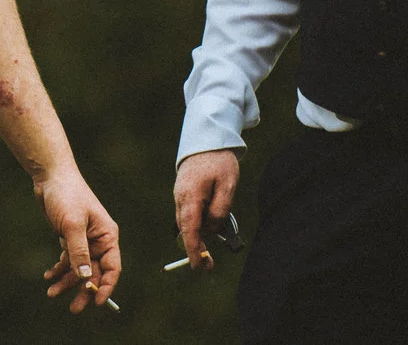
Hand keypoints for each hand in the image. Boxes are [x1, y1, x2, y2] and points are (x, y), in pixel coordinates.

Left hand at [34, 169, 120, 312]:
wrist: (50, 176)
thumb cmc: (66, 195)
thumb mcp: (72, 225)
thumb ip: (79, 252)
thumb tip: (86, 278)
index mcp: (107, 236)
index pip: (112, 268)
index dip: (106, 287)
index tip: (96, 302)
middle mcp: (98, 240)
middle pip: (95, 273)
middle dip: (84, 290)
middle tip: (74, 308)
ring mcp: (84, 240)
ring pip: (79, 269)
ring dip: (67, 282)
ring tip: (51, 293)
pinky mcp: (69, 238)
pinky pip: (67, 260)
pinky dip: (59, 269)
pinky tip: (48, 276)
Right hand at [173, 149, 238, 270]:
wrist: (207, 139)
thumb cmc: (219, 162)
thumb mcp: (228, 186)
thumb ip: (220, 210)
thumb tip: (212, 229)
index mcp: (191, 196)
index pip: (190, 230)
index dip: (194, 250)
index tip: (199, 266)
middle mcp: (180, 198)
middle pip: (186, 229)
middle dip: (196, 249)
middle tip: (209, 265)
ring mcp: (179, 195)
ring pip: (186, 223)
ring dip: (197, 237)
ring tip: (211, 248)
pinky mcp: (183, 193)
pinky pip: (188, 214)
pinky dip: (196, 225)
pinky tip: (209, 226)